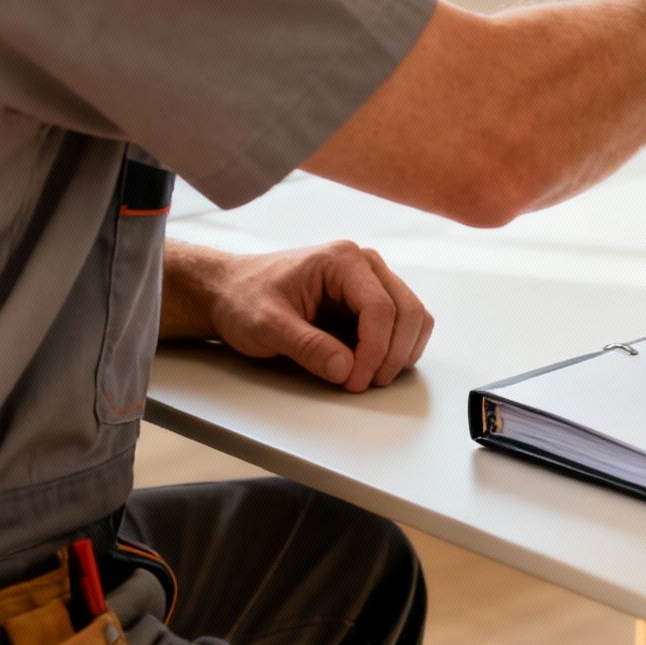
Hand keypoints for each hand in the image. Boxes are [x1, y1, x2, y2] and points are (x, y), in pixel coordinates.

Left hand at [169, 241, 434, 391]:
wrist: (231, 291)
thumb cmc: (244, 299)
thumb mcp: (266, 326)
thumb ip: (306, 347)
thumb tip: (346, 369)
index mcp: (342, 260)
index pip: (380, 308)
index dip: (375, 351)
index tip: (354, 381)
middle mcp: (366, 264)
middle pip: (408, 311)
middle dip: (393, 354)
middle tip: (366, 383)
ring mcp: (372, 280)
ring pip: (414, 317)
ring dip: (402, 352)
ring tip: (370, 377)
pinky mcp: (372, 299)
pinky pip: (404, 324)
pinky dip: (398, 349)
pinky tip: (372, 365)